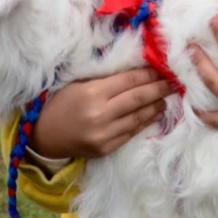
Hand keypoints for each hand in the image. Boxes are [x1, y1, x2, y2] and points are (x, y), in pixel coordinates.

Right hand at [29, 68, 172, 159]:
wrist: (43, 135)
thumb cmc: (61, 103)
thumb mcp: (80, 83)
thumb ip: (107, 79)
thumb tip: (137, 71)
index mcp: (93, 93)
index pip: (129, 81)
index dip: (149, 74)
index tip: (163, 69)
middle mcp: (100, 114)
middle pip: (139, 98)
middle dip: (159, 89)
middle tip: (174, 83)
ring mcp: (104, 134)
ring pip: (138, 117)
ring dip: (156, 106)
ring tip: (167, 98)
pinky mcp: (106, 148)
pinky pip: (131, 133)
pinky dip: (144, 122)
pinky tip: (154, 114)